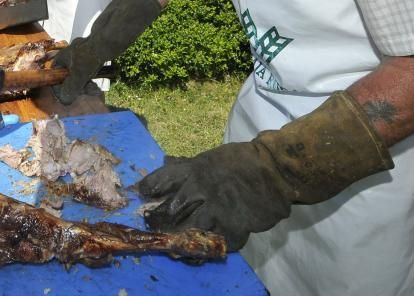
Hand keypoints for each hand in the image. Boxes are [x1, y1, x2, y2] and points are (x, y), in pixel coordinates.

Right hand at [48, 0, 162, 104]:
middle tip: (87, 90)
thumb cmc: (93, 53)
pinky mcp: (95, 54)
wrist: (113, 36)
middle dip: (77, 86)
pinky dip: (94, 75)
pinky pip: (90, 69)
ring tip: (94, 88)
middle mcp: (72, 54)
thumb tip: (64, 100)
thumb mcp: (80, 73)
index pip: (54, 73)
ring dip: (86, 82)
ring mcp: (83, 53)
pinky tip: (100, 79)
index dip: (59, 85)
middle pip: (68, 75)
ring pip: (81, 73)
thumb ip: (71, 87)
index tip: (68, 94)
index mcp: (64, 56)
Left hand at [139, 92, 393, 251]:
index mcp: (194, 170)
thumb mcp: (210, 158)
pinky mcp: (234, 227)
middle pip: (169, 210)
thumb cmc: (240, 162)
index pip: (162, 179)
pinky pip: (214, 244)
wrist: (275, 169)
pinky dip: (204, 251)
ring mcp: (217, 210)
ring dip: (175, 240)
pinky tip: (197, 254)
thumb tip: (167, 166)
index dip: (148, 188)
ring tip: (168, 246)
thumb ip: (188, 168)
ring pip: (188, 231)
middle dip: (156, 220)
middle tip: (149, 226)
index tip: (138, 195)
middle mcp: (201, 190)